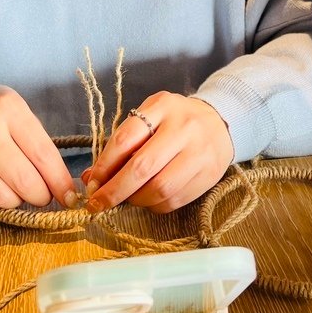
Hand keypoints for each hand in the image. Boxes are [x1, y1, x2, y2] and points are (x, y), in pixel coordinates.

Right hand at [0, 76, 75, 208]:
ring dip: (18, 200)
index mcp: (8, 108)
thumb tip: (61, 185)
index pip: (42, 155)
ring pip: (1, 196)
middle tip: (45, 196)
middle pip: (23, 181)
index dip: (60, 181)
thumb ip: (36, 142)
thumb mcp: (16, 110)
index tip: (70, 196)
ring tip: (20, 190)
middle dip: (41, 196)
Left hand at [81, 92, 233, 213]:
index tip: (92, 182)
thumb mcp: (149, 118)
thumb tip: (92, 178)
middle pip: (142, 167)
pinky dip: (155, 205)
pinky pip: (175, 200)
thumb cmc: (174, 121)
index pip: (125, 138)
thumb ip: (121, 143)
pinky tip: (148, 199)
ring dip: (135, 200)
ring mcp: (200, 152)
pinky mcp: (209, 175)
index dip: (104, 165)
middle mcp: (184, 128)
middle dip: (114, 191)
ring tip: (127, 198)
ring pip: (159, 189)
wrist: (219, 122)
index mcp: (163, 107)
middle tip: (97, 203)